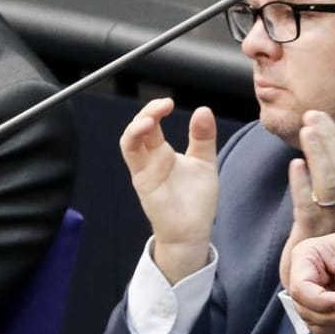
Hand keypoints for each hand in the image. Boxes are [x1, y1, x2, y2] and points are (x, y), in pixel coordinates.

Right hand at [119, 99, 218, 283]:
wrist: (193, 231)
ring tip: (152, 117)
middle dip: (148, 111)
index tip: (169, 102)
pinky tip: (146, 128)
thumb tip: (202, 109)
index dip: (156, 110)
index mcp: (162, 153)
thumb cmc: (196, 201)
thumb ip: (203, 137)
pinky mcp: (143, 181)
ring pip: (129, 141)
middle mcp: (150, 159)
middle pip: (139, 128)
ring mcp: (144, 170)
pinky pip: (131, 156)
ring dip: (137, 124)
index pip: (152, 124)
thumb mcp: (204, 161)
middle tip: (164, 103)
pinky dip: (134, 138)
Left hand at [278, 111, 334, 288]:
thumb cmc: (314, 235)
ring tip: (306, 131)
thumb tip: (315, 132)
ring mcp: (330, 223)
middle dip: (328, 138)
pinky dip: (302, 185)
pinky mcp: (312, 236)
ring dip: (318, 154)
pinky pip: (309, 208)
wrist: (309, 282)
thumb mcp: (325, 201)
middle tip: (311, 117)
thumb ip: (324, 171)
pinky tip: (294, 165)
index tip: (318, 114)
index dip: (334, 135)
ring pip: (329, 184)